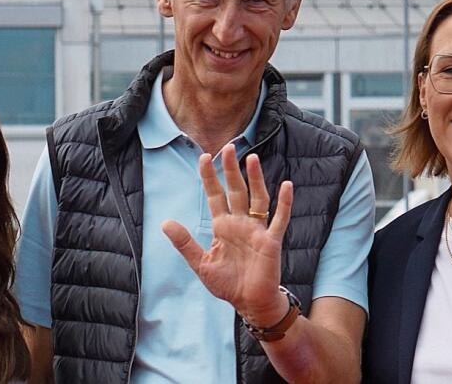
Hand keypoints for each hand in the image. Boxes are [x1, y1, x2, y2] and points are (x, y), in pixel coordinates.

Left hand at [162, 143, 293, 326]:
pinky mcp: (271, 241)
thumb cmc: (228, 284)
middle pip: (236, 190)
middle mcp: (241, 223)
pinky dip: (284, 203)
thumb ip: (184, 243)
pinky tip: (286, 185)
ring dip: (255, 179)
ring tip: (251, 159)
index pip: (215, 195)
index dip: (210, 177)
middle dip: (231, 170)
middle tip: (228, 147)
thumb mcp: (200, 263)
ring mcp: (257, 230)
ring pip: (257, 198)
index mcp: (223, 226)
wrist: (249, 304)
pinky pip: (279, 219)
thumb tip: (165, 222)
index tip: (203, 157)